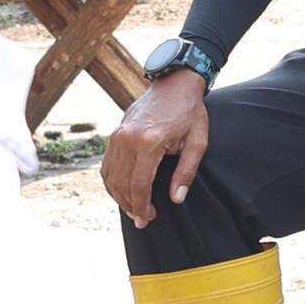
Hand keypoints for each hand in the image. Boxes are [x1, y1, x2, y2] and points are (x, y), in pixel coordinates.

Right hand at [103, 73, 212, 227]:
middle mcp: (127, 139)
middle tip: (142, 219)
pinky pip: (107, 165)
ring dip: (119, 196)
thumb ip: (186, 171)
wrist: (174, 84)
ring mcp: (117, 136)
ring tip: (134, 209)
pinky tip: (123, 192)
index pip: (139, 184)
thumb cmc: (189, 112)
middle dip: (130, 205)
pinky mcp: (114, 134)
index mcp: (149, 141)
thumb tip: (176, 198)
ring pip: (110, 176)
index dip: (142, 205)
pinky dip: (112, 182)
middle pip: (121, 183)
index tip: (147, 219)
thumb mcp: (198, 142)